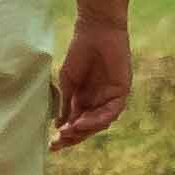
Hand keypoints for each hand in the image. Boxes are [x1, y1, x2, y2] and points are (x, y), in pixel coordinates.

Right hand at [51, 7, 135, 149]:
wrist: (94, 30)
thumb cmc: (79, 52)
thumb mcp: (68, 81)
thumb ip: (66, 103)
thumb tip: (59, 125)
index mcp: (86, 100)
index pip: (77, 123)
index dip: (66, 135)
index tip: (52, 144)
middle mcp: (99, 102)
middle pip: (88, 127)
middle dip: (74, 137)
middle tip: (58, 143)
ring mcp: (111, 98)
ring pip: (100, 122)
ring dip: (84, 130)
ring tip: (69, 132)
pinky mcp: (122, 91)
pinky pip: (112, 111)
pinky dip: (98, 119)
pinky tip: (83, 121)